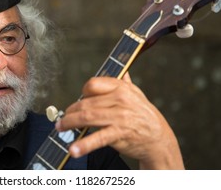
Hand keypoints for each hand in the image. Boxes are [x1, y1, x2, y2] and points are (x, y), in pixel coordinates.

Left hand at [55, 73, 183, 168]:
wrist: (158, 137)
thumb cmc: (143, 115)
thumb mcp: (136, 95)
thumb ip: (125, 83)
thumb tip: (123, 71)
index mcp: (121, 88)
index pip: (93, 84)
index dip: (82, 93)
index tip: (78, 102)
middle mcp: (119, 100)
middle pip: (86, 103)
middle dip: (70, 112)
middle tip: (62, 119)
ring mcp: (119, 117)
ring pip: (87, 117)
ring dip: (70, 123)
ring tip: (61, 128)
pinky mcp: (119, 134)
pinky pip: (98, 138)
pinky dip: (84, 144)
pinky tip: (74, 149)